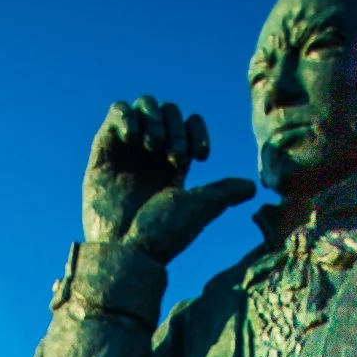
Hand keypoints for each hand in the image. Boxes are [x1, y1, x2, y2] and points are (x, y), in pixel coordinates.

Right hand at [83, 97, 255, 264]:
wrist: (128, 249)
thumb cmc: (165, 234)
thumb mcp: (200, 208)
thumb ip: (224, 192)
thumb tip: (252, 187)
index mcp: (174, 164)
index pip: (188, 124)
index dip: (196, 130)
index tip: (200, 157)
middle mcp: (150, 154)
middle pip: (167, 111)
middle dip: (176, 127)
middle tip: (176, 156)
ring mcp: (127, 150)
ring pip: (143, 107)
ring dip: (154, 118)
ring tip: (154, 145)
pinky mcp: (103, 150)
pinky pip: (117, 113)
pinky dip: (128, 115)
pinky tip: (134, 137)